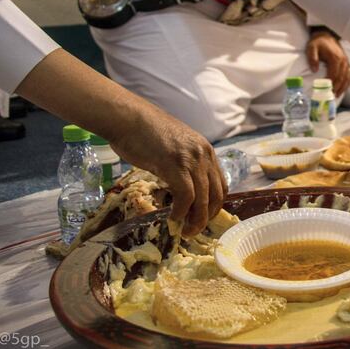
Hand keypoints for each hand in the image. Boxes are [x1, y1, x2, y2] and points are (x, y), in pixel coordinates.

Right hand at [14, 49, 226, 237]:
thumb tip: (180, 186)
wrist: (128, 117)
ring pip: (203, 198)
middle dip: (207, 216)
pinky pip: (186, 196)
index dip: (214, 204)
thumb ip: (182, 164)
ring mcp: (191, 159)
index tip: (204, 217)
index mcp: (205, 150)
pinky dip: (181, 211)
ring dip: (195, 220)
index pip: (221, 183)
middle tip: (194, 230)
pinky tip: (173, 217)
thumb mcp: (173, 147)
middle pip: (216, 194)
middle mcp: (203, 154)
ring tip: (185, 231)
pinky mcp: (175, 165)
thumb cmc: (144, 132)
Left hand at [306, 31, 349, 95]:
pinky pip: (349, 74)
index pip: (333, 74)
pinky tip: (343, 89)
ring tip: (337, 95)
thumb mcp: (311, 48)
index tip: (325, 91)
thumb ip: (312, 58)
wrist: (326, 35)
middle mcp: (343, 60)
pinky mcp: (347, 63)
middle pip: (341, 77)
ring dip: (343, 87)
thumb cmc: (318, 43)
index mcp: (335, 57)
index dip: (330, 83)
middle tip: (330, 96)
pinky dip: (347, 83)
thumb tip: (314, 70)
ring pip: (347, 77)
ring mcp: (346, 62)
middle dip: (336, 88)